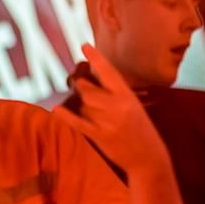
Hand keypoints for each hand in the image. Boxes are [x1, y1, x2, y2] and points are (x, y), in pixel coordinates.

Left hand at [54, 44, 167, 174]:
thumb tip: (92, 76)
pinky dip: (65, 116)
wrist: (148, 157)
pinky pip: (77, 122)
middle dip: (80, 85)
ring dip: (81, 106)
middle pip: (87, 88)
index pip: (108, 71)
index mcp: (127, 95)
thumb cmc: (139, 129)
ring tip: (93, 112)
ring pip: (83, 105)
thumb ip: (114, 92)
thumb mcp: (132, 105)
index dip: (95, 58)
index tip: (84, 46)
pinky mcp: (100, 136)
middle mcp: (118, 105)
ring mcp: (108, 121)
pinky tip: (56, 109)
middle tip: (77, 84)